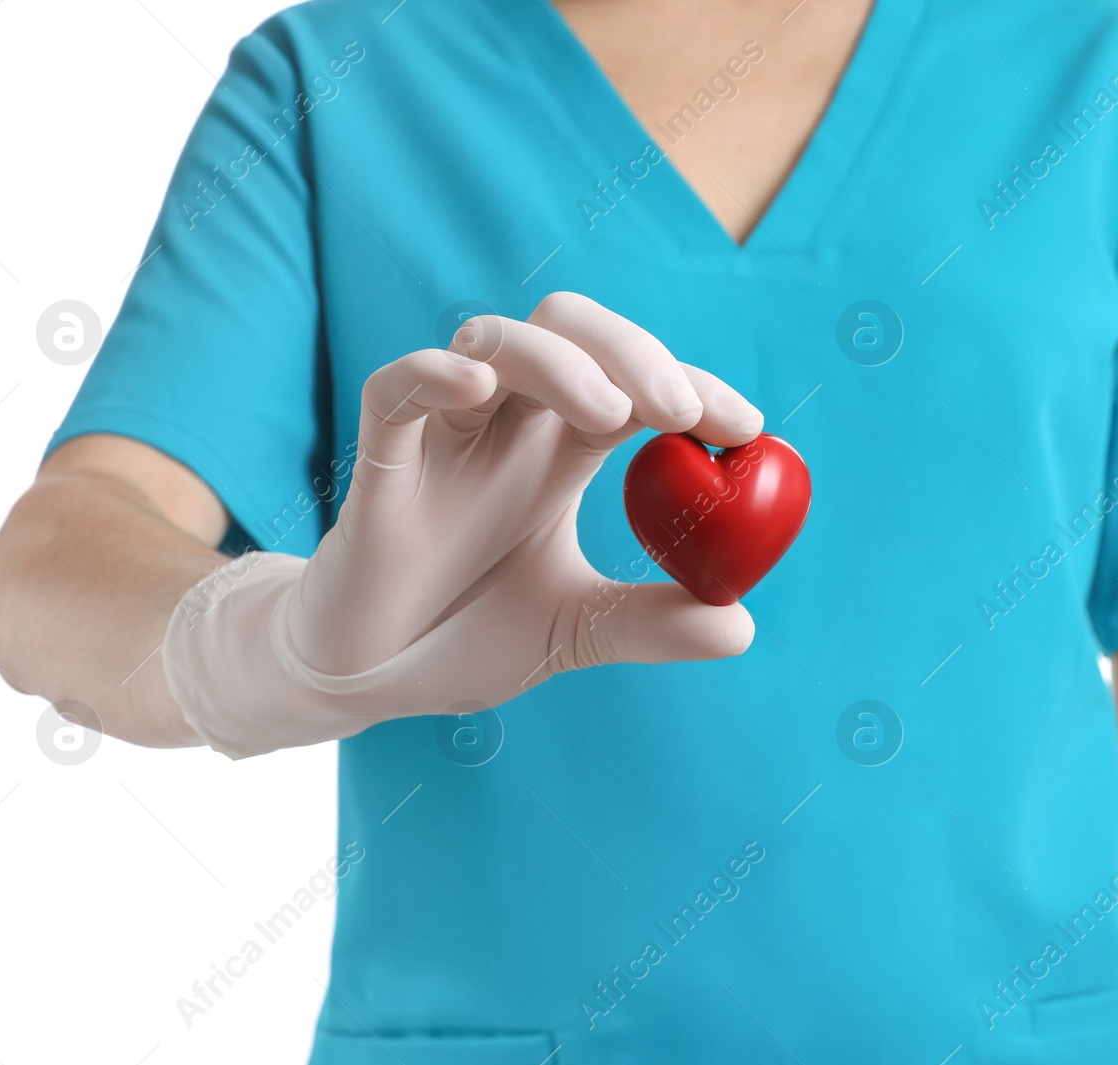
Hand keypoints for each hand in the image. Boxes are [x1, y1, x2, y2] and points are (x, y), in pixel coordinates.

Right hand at [162, 292, 763, 756]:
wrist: (370, 678)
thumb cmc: (466, 633)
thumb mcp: (575, 631)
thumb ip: (652, 623)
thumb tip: (741, 624)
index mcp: (562, 451)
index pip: (635, 386)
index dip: (694, 390)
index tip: (747, 428)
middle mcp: (508, 425)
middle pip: (570, 332)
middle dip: (632, 352)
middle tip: (680, 410)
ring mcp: (443, 435)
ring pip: (493, 342)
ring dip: (558, 362)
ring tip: (609, 413)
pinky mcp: (381, 462)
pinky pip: (395, 390)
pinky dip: (433, 375)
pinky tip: (476, 387)